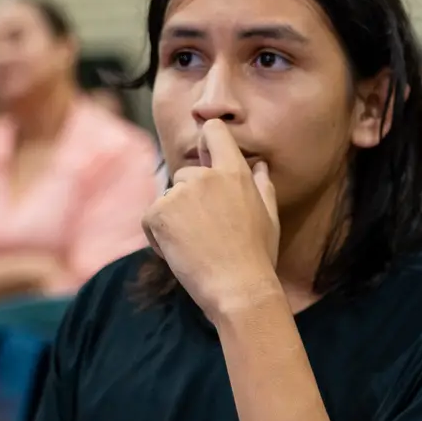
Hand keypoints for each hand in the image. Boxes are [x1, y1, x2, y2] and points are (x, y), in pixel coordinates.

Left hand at [143, 120, 280, 318]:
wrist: (238, 288)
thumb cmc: (258, 255)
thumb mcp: (270, 217)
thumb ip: (262, 186)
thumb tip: (259, 166)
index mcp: (234, 172)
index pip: (214, 132)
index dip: (208, 140)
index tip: (205, 154)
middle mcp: (205, 176)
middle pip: (186, 174)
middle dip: (189, 198)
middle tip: (206, 231)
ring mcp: (180, 193)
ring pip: (168, 198)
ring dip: (174, 218)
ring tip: (195, 246)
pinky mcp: (158, 213)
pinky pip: (151, 218)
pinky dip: (159, 236)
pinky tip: (180, 253)